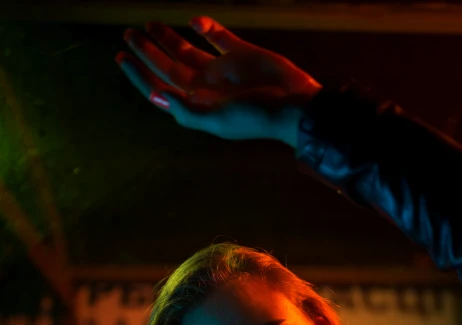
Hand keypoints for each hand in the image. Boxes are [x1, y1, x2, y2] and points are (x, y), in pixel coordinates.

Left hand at [115, 16, 321, 143]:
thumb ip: (187, 110)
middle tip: (128, 34)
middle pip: (168, 67)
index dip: (140, 76)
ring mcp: (222, 70)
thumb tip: (158, 95)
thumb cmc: (255, 117)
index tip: (122, 58)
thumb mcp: (217, 120)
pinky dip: (207, 28)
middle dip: (147, 52)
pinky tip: (194, 21)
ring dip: (167, 38)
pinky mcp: (241, 54)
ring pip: (187, 50)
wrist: (293, 105)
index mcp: (196, 105)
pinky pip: (219, 38)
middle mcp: (205, 87)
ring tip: (148, 23)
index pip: (160, 88)